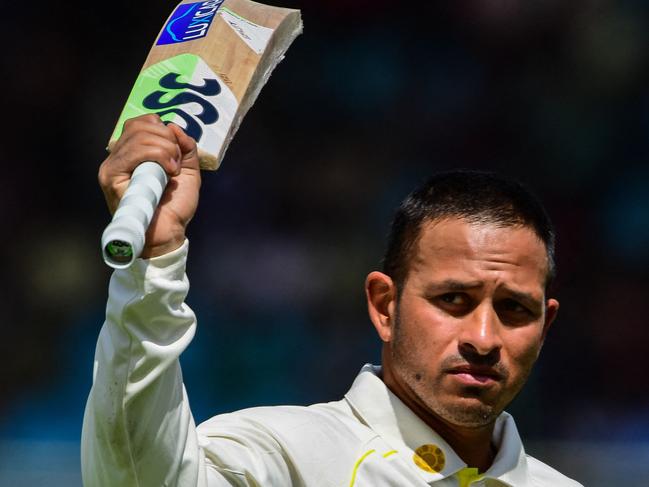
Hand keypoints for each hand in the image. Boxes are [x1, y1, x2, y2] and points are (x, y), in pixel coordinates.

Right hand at [98, 114, 200, 257]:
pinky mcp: (111, 176)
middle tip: (176, 163)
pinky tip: (168, 172)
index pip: (142, 122)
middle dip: (167, 139)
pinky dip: (158, 156)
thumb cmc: (174, 207)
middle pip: (140, 125)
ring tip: (173, 170)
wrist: (168, 233)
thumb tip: (174, 126)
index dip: (163, 130)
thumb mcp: (188, 170)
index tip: (177, 152)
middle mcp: (118, 156)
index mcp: (132, 153)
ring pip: (139, 136)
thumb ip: (185, 147)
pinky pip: (135, 151)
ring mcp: (112, 166)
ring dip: (166, 149)